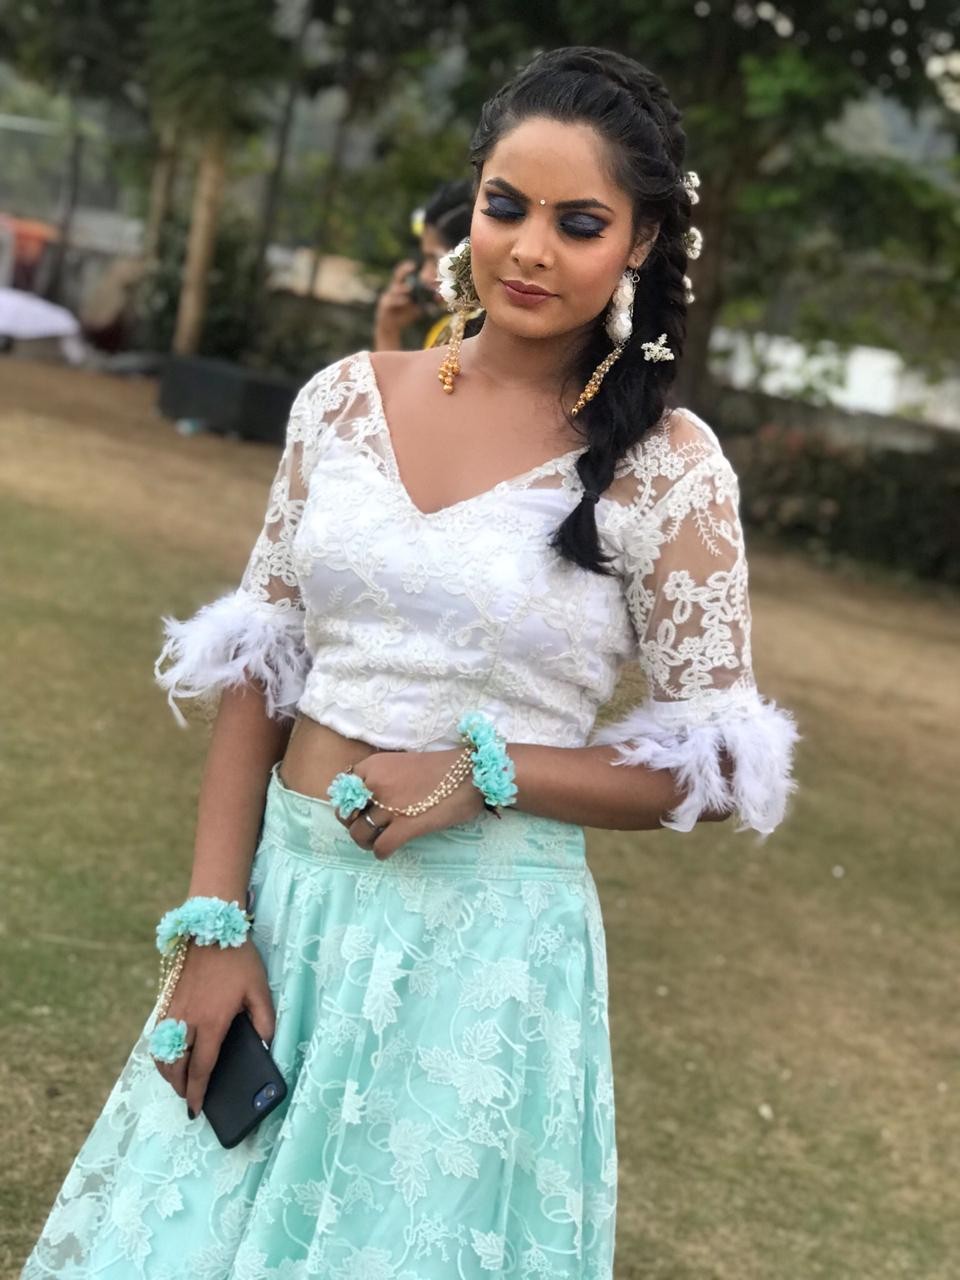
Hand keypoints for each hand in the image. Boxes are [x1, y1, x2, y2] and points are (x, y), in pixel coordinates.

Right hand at [152, 938, 274, 1117]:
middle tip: (188, 1097)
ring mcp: (173, 1010)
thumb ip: (265, 1020)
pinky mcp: (166, 999)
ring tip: (178, 1080)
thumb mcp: (259, 989)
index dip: (198, 1093)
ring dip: (167, 1072)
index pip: (201, 1068)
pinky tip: (170, 1052)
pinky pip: (157, 1035)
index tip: (196, 1110)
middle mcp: (187, 1021)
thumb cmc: (238, 959)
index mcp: (211, 1022)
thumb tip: (267, 1045)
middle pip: (175, 1067)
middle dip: (179, 1087)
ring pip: (161, 1053)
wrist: (210, 927)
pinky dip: (160, 1051)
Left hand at [335, 749, 484, 859]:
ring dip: (366, 841)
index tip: (359, 808)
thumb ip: (382, 777)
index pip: (342, 789)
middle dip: (354, 824)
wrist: (471, 774)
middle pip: (346, 814)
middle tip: (367, 828)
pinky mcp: (405, 827)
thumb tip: (366, 798)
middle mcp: (376, 784)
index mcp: (374, 766)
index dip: (348, 802)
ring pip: (359, 834)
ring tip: (377, 841)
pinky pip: (380, 847)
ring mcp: (389, 807)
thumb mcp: (403, 763)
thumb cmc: (442, 768)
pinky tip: (388, 850)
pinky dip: (381, 852)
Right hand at [374, 259, 422, 340]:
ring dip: (402, 288)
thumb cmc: (404, 316)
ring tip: (409, 288)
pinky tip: (406, 300)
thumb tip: (439, 300)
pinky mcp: (384, 307)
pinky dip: (399, 301)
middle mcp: (392, 291)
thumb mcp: (417, 308)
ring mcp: (387, 298)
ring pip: (394, 289)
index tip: (413, 264)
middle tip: (411, 266)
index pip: (402, 275)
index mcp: (400, 289)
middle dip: (403, 271)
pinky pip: (391, 302)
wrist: (390, 329)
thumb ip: (425, 303)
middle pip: (397, 277)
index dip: (406, 268)